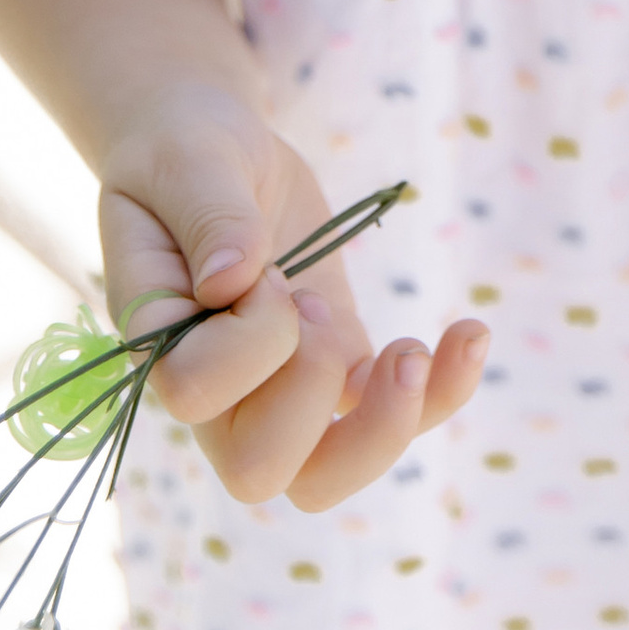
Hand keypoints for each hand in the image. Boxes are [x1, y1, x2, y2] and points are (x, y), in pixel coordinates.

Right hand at [99, 81, 488, 510]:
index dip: (249, 338)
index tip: (266, 271)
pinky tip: (470, 333)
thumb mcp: (189, 157)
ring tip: (411, 348)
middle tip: (318, 308)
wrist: (215, 152)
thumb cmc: (186, 152)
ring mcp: (278, 389)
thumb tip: (232, 280)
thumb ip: (210, 214)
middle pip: (260, 472)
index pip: (194, 394)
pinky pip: (391, 417)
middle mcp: (213, 389)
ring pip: (326, 477)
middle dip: (311, 392)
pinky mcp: (336, 367)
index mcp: (158, 341)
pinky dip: (443, 391)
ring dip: (388, 426)